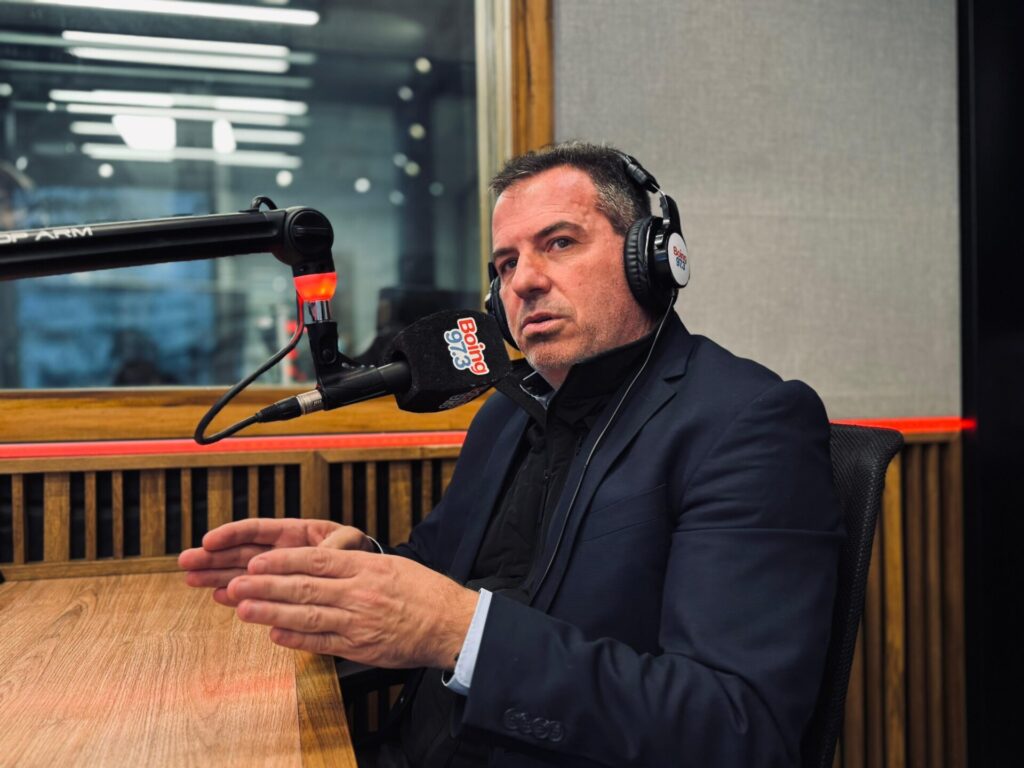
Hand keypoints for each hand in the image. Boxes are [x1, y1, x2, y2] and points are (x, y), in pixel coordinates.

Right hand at [178, 518, 373, 605]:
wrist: (365, 577)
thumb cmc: (356, 552)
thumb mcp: (349, 542)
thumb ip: (334, 546)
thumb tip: (323, 554)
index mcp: (294, 532)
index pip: (257, 530)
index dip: (231, 534)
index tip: (208, 540)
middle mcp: (281, 551)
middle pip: (240, 551)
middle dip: (212, 555)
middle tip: (185, 562)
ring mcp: (278, 572)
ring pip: (240, 572)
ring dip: (216, 575)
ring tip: (191, 579)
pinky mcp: (280, 592)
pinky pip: (254, 593)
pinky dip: (237, 595)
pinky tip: (218, 596)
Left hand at [226, 547, 477, 669]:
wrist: (451, 623)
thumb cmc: (424, 592)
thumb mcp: (392, 565)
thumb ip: (357, 564)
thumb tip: (321, 563)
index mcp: (366, 567)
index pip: (315, 562)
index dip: (282, 562)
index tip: (257, 562)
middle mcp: (359, 593)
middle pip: (304, 588)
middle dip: (266, 587)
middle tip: (236, 585)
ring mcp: (358, 622)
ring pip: (308, 616)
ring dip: (272, 613)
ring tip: (245, 609)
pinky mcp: (360, 647)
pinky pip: (322, 643)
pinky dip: (297, 639)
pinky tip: (275, 635)